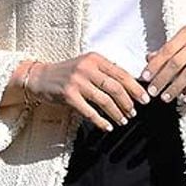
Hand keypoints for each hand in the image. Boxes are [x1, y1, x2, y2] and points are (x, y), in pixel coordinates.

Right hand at [23, 53, 149, 131]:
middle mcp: (87, 68)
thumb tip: (131, 84)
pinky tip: (107, 126)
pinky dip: (100, 121)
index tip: (145, 99)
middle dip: (128, 102)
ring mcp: (77, 81)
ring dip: (117, 113)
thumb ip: (105, 72)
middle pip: (115, 88)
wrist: (40, 77)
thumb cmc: (67, 73)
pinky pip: (89, 111)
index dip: (135, 88)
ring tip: (123, 120)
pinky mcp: (68, 95)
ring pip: (104, 100)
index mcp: (95, 58)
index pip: (121, 73)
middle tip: (134, 112)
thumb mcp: (87, 65)